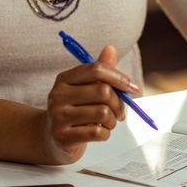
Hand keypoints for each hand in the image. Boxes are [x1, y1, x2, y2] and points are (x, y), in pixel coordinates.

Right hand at [40, 44, 134, 163]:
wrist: (53, 138)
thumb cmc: (76, 110)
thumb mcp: (86, 88)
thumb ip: (100, 70)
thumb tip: (110, 48)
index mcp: (65, 78)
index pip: (96, 70)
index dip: (119, 78)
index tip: (134, 88)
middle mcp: (58, 94)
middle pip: (103, 91)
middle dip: (118, 103)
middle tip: (119, 112)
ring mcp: (58, 116)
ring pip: (103, 113)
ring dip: (112, 120)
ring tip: (108, 122)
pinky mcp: (62, 136)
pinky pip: (97, 132)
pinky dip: (105, 133)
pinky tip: (99, 132)